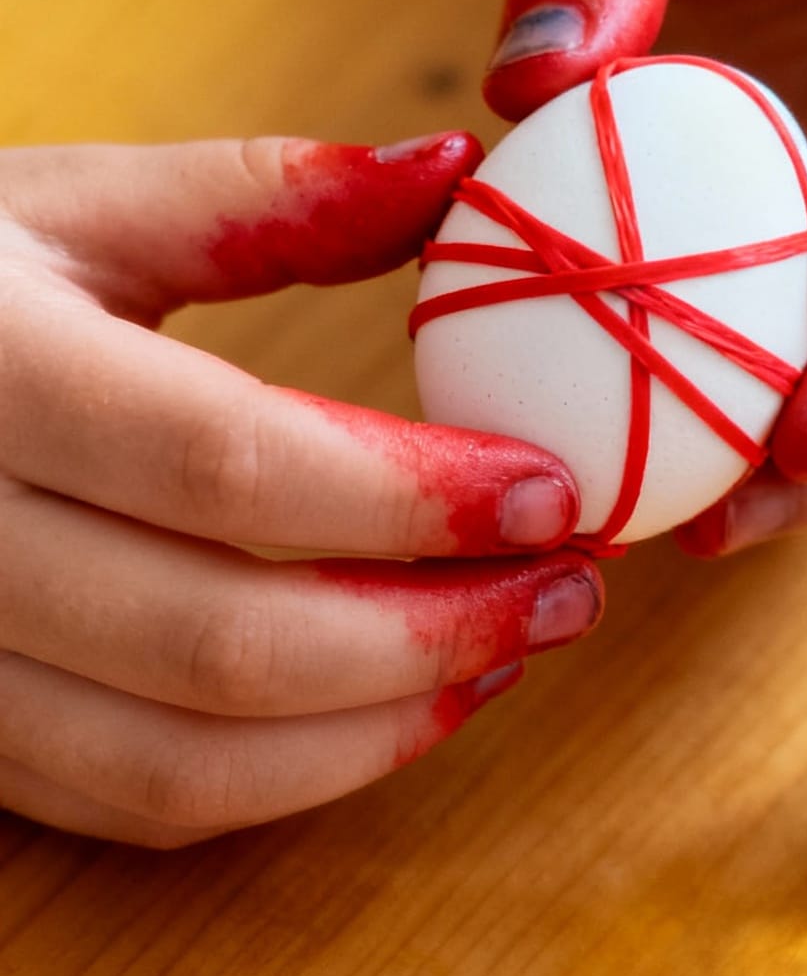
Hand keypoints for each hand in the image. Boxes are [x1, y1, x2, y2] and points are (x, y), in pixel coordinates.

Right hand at [0, 133, 601, 844]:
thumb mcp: (66, 205)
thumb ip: (261, 198)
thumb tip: (462, 168)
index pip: (226, 464)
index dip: (408, 496)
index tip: (553, 486)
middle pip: (221, 645)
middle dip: (432, 634)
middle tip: (571, 590)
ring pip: (182, 764)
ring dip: (380, 732)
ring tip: (511, 653)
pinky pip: (135, 806)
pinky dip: (288, 780)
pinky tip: (396, 707)